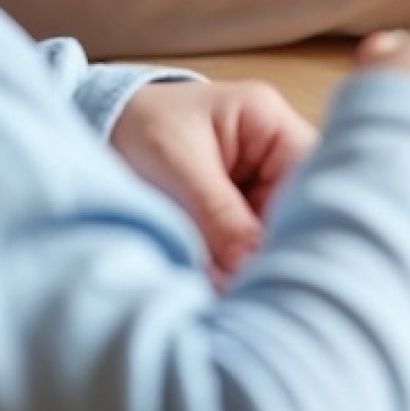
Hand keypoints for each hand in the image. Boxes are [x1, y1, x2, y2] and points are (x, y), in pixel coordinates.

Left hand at [110, 79, 317, 280]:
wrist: (99, 124)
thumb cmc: (137, 126)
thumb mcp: (176, 166)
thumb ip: (218, 213)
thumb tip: (251, 263)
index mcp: (269, 121)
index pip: (309, 172)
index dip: (301, 218)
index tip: (273, 261)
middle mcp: (274, 152)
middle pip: (294, 207)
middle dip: (269, 247)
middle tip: (244, 285)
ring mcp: (256, 182)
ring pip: (270, 230)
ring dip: (249, 259)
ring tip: (225, 289)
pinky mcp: (236, 209)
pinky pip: (245, 241)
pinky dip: (232, 263)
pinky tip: (217, 283)